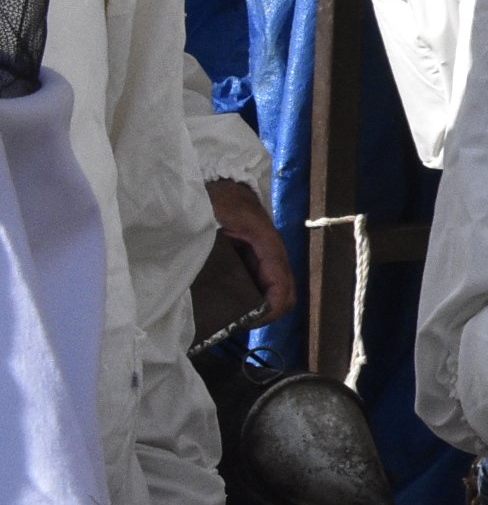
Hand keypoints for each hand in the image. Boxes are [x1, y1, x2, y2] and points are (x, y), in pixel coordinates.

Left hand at [205, 179, 296, 323]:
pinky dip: (249, 299)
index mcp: (266, 244)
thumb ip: (201, 240)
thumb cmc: (216, 195)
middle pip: (283, 294)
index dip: (270, 311)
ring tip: (226, 318)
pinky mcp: (254, 259)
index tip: (245, 324)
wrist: (220, 179)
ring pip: (272, 292)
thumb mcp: (208, 216)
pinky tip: (225, 303)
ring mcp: (264, 257)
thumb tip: (186, 273)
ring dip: (256, 309)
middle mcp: (271, 253)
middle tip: (233, 325)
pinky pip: (260, 285)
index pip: (282, 285)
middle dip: (263, 315)